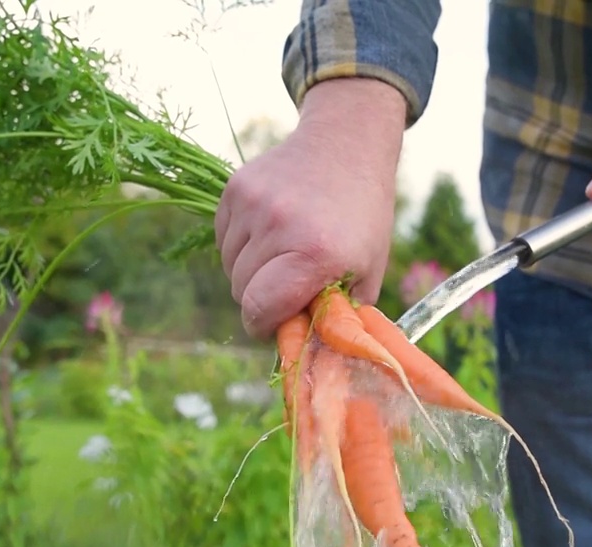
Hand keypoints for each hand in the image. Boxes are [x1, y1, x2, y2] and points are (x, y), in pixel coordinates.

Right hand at [215, 79, 407, 338]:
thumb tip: (311, 355)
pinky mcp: (235, 188)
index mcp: (315, 253)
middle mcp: (278, 226)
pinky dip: (242, 245)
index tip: (278, 323)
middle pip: (241, 292)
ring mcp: (253, 204)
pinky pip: (224, 239)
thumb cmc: (362, 218)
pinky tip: (271, 231)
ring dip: (251, 271)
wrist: (347, 146)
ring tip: (283, 253)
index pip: (259, 310)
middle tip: (289, 285)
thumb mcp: (367, 272)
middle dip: (261, 299)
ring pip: (229, 266)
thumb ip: (339, 318)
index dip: (265, 325)